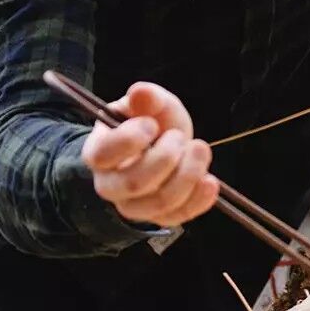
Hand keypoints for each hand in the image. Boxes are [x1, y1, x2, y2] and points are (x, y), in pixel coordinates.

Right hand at [80, 81, 219, 226]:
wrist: (164, 146)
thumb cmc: (153, 123)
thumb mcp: (151, 104)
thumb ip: (148, 98)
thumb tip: (140, 92)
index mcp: (99, 152)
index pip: (103, 154)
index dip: (129, 140)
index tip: (151, 124)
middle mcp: (111, 184)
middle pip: (133, 184)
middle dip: (164, 158)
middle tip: (178, 137)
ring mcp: (135, 206)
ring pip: (158, 204)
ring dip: (186, 176)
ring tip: (199, 150)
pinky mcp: (160, 217)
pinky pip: (178, 217)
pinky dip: (199, 200)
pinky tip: (210, 181)